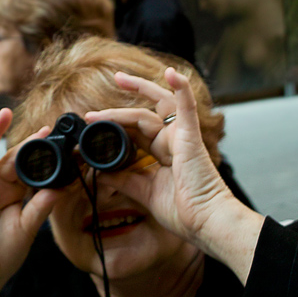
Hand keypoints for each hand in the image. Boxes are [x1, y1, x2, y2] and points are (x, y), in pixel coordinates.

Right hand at [0, 109, 61, 296]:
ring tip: (3, 115)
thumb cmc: (4, 252)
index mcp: (14, 190)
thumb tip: (57, 190)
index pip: (30, 167)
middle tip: (44, 128)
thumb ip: (39, 208)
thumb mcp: (27, 229)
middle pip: (11, 156)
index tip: (59, 143)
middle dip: (27, 142)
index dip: (43, 156)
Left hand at [85, 68, 263, 282]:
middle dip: (121, 104)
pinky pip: (186, 108)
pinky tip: (172, 74)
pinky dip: (181, 89)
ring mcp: (181, 136)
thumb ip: (124, 180)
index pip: (135, 131)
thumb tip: (100, 173)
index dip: (114, 125)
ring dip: (138, 90)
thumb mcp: (144, 192)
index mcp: (163, 153)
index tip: (92, 125)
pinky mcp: (190, 137)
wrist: (205, 222)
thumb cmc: (184, 211)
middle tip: (104, 94)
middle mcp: (172, 141)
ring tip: (119, 78)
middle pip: (142, 114)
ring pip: (155, 107)